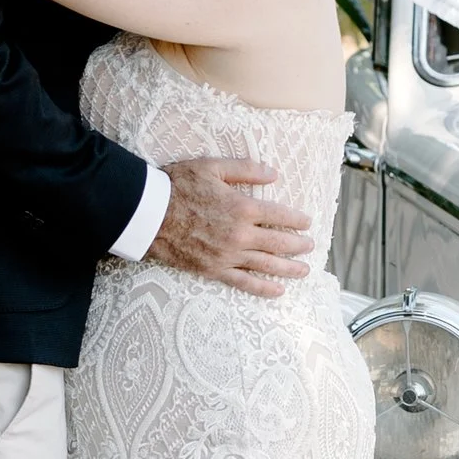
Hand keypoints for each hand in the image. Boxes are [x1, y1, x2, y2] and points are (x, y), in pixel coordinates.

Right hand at [149, 157, 316, 296]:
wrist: (148, 215)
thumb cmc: (178, 186)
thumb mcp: (212, 167)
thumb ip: (245, 169)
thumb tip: (273, 173)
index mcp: (243, 208)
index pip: (280, 215)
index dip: (297, 220)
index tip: (307, 222)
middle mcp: (240, 235)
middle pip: (278, 243)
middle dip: (298, 245)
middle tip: (310, 246)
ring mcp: (228, 255)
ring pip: (267, 265)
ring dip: (289, 268)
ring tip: (304, 270)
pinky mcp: (214, 270)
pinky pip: (244, 282)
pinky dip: (263, 288)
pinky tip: (278, 290)